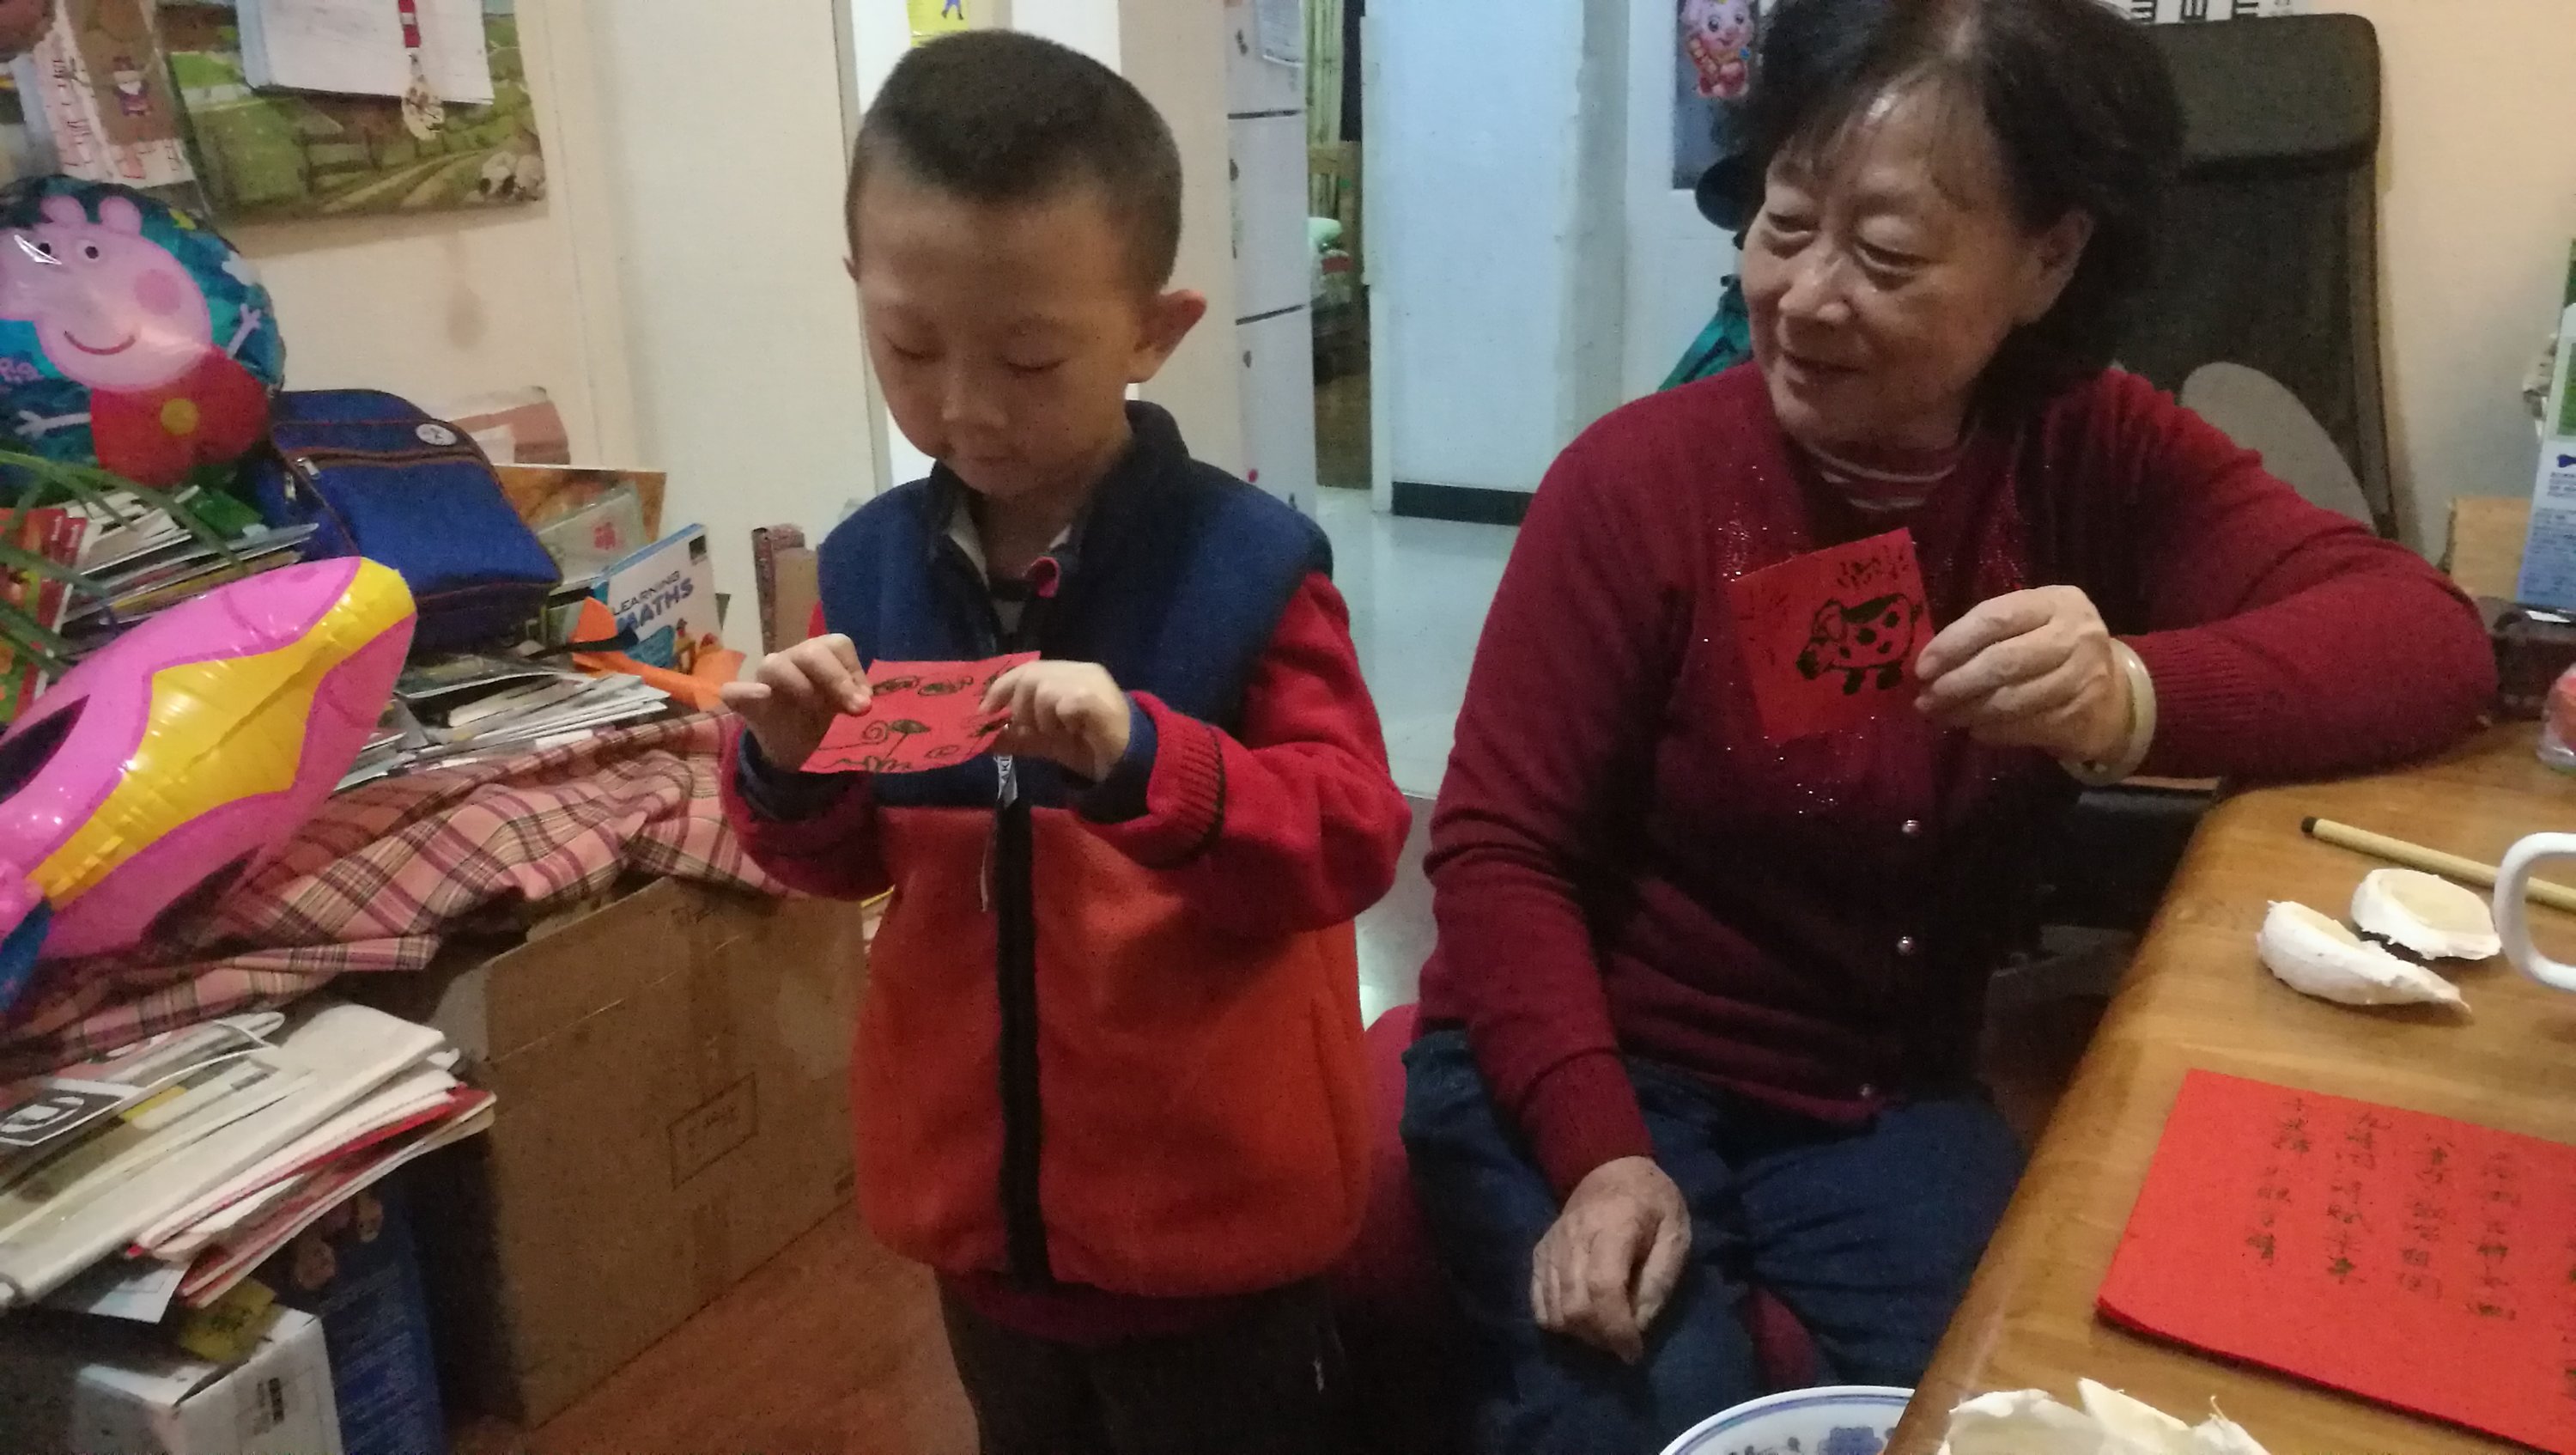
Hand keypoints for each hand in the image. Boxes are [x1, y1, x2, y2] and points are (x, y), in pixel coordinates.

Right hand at [719, 634, 870, 769]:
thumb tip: (864, 701)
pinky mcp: (741, 700)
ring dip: (801, 687)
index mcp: (818, 654)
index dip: (853, 670)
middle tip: (854, 708)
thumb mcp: (841, 707)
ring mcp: (763, 678)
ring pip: (776, 666)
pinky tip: (763, 695)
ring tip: (815, 709)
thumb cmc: (817, 716)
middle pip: (811, 652)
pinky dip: (746, 690)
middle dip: (836, 679)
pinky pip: (734, 690)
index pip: (837, 645)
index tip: (864, 700)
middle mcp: (791, 659)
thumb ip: (854, 697)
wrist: (790, 745)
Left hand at [984, 661, 1131, 780]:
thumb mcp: (1044, 741)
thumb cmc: (1087, 746)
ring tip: (1057, 733)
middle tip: (1026, 728)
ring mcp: (1089, 680)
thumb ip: (1016, 736)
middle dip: (1018, 705)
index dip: (1001, 687)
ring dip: (1041, 718)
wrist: (1125, 763)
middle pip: (1030, 674)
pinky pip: (1061, 703)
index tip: (985, 711)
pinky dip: (1058, 721)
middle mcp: (1079, 670)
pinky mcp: (1095, 697)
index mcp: (1067, 674)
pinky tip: (1072, 731)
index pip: (1026, 668)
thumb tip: (982, 739)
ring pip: (1042, 688)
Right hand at [1530, 1156, 1692, 1363]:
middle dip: (1600, 1337)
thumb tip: (1639, 1325)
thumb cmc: (1652, 1202)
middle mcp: (1574, 1237)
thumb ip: (1660, 1279)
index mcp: (1614, 1227)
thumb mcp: (1676, 1233)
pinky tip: (1581, 1319)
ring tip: (1605, 1330)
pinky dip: (1557, 1321)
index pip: (1603, 1288)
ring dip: (1580, 1334)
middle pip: (1574, 1305)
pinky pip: (1537, 1302)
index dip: (1617, 1329)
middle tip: (1623, 1342)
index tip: (1633, 1352)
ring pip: (1553, 1310)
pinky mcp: (1539, 1253)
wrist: (1610, 1166)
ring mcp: (1551, 1245)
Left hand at [1914, 586, 2130, 760]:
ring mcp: (2083, 677)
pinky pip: (2024, 727)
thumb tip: (1930, 664)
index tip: (1922, 668)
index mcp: (2057, 602)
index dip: (1952, 644)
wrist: (2115, 692)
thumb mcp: (2032, 624)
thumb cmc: (2054, 650)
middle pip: (2002, 662)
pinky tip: (1974, 730)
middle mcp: (2075, 635)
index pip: (1994, 618)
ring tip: (1942, 716)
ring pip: (2011, 700)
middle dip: (1955, 684)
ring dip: (1967, 712)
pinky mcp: (2081, 714)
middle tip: (1925, 700)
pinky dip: (1992, 731)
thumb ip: (1988, 634)